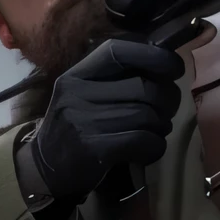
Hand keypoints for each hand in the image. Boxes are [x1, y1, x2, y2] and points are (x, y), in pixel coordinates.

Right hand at [27, 38, 183, 203]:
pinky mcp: (93, 148)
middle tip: (167, 111)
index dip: (154, 55)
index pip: (119, 50)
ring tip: (156, 132)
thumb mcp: (84, 95)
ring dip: (161, 126)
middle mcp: (77, 92)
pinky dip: (155, 147)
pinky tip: (148, 150)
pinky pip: (142, 140)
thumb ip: (114, 79)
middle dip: (167, 100)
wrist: (45, 168)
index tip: (174, 67)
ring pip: (146, 116)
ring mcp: (83, 120)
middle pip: (142, 87)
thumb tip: (163, 66)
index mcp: (78, 74)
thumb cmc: (76, 128)